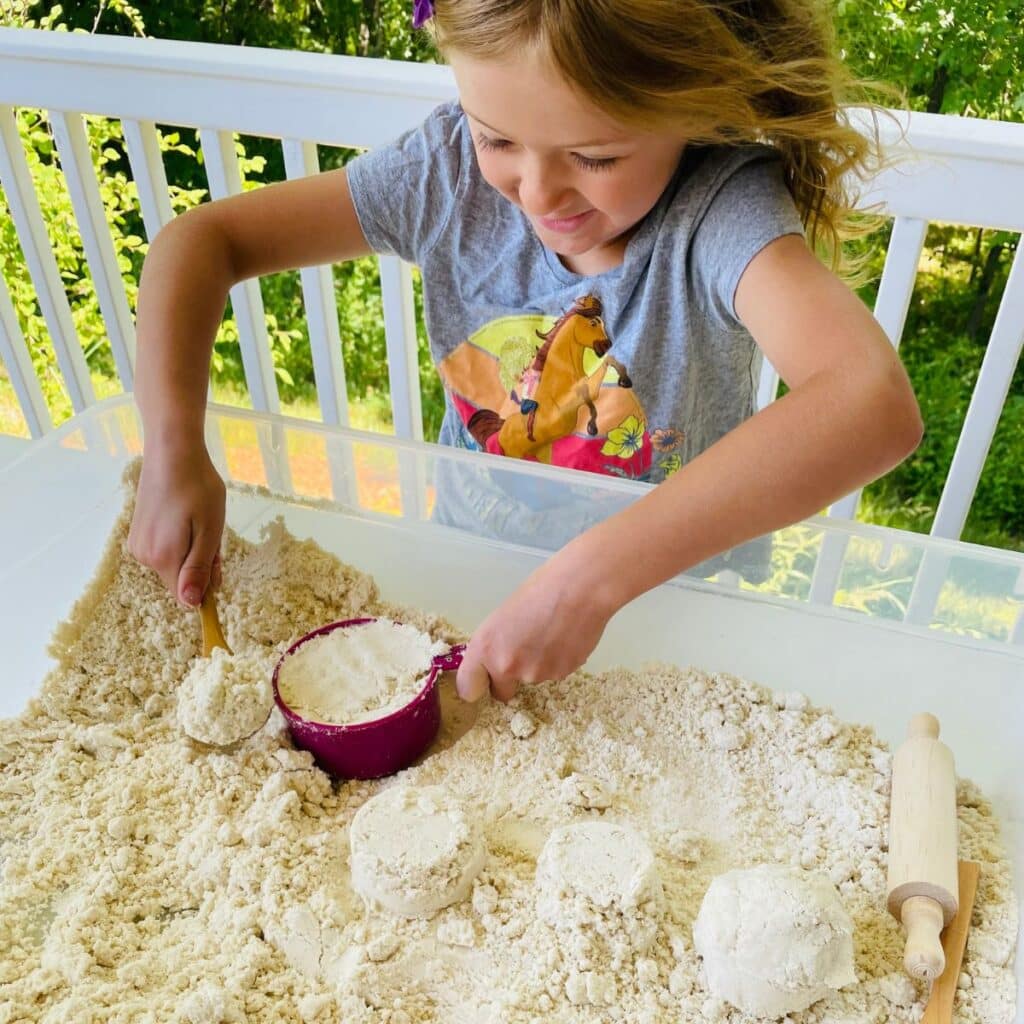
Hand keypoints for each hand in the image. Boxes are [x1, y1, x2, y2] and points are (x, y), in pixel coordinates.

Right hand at [127, 443, 225, 606]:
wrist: (172, 451)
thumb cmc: (197, 487)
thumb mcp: (209, 530)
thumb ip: (199, 568)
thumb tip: (190, 604)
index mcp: (163, 558)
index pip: (185, 595)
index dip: (205, 585)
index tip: (217, 561)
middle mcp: (144, 556)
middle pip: (179, 577)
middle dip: (200, 563)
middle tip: (211, 531)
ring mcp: (138, 543)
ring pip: (173, 562)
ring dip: (190, 549)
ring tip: (199, 518)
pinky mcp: (137, 530)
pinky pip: (163, 548)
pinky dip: (179, 539)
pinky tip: (184, 515)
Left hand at [455, 546, 616, 702]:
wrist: (581, 588)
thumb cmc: (540, 589)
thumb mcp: (503, 616)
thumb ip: (495, 645)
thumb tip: (496, 660)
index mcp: (485, 648)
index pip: (468, 689)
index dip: (477, 685)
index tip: (483, 680)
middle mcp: (507, 667)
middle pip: (501, 691)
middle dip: (509, 678)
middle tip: (524, 649)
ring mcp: (535, 674)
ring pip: (531, 679)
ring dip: (537, 664)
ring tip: (551, 633)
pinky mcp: (561, 675)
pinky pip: (554, 673)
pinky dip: (558, 661)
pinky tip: (565, 637)